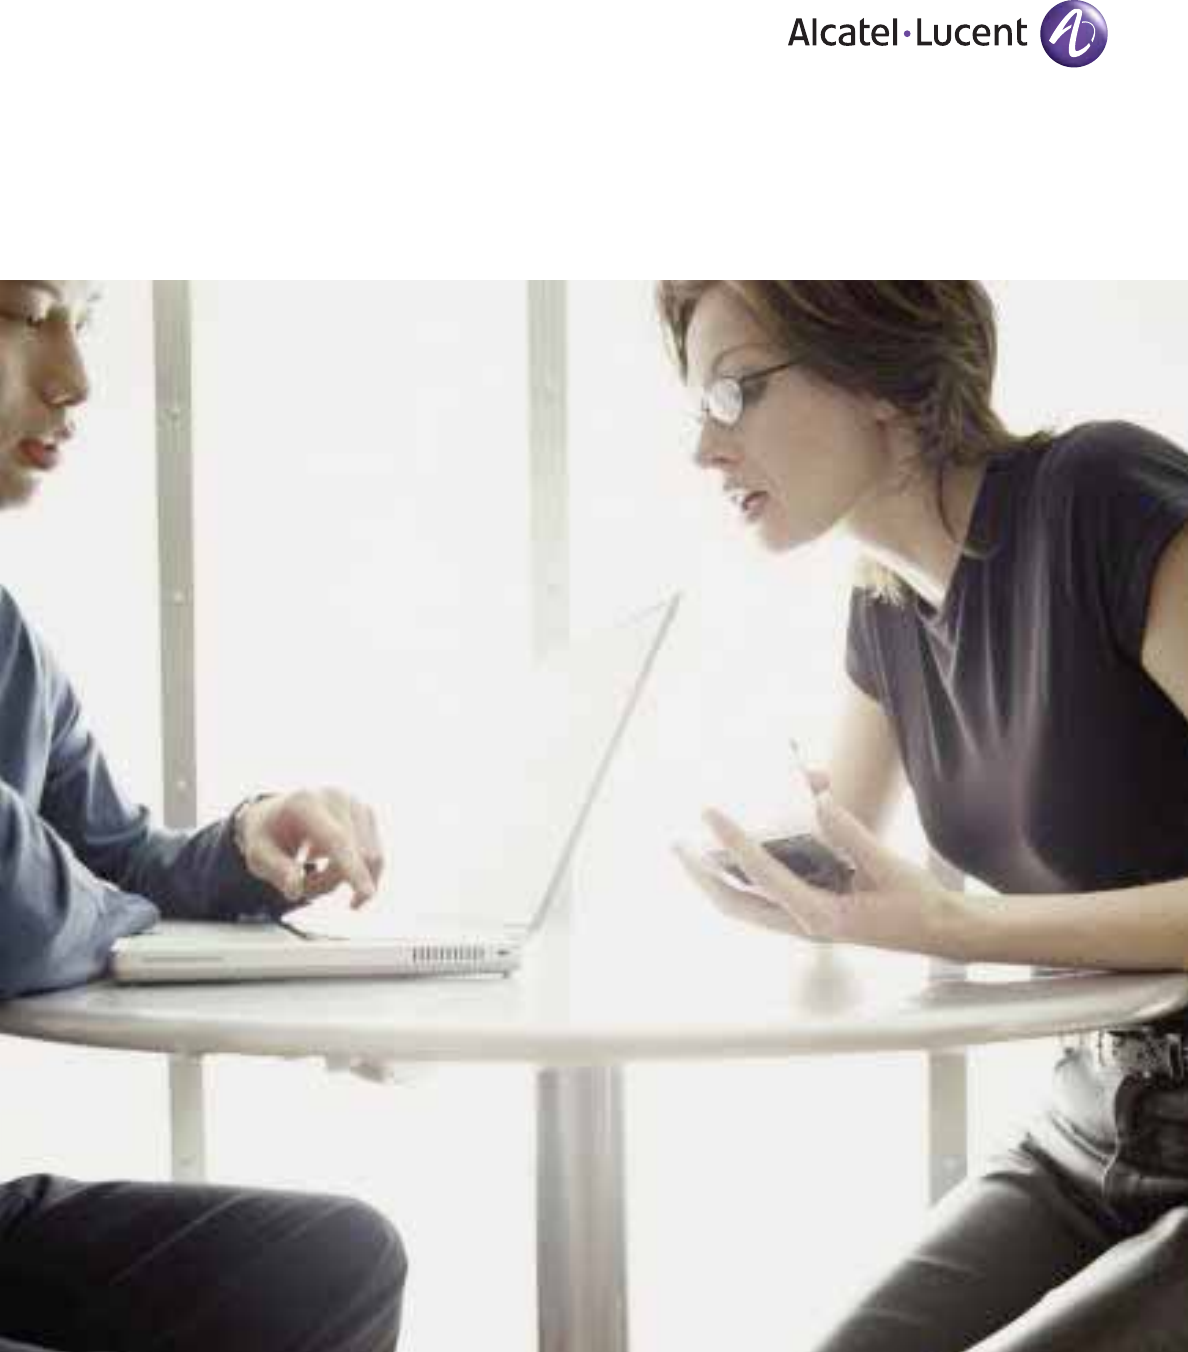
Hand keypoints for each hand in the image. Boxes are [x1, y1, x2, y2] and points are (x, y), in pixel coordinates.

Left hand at [237, 788, 383, 907]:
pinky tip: (328, 868)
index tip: (368, 894)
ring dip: (340, 880)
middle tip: (303, 888)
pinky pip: (373, 856)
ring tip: (310, 878)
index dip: (352, 868)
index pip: (337, 840)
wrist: (275, 813)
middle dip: (330, 883)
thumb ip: (277, 871)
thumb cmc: (266, 835)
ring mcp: (356, 803)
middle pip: (356, 854)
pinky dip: (354, 873)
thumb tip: (295, 890)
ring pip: (368, 858)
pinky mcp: (368, 814)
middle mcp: (336, 797)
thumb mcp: (257, 854)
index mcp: (305, 803)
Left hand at [675, 791, 967, 957]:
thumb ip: (852, 836)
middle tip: (676, 844)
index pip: (764, 877)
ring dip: (719, 875)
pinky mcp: (810, 910)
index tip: (712, 813)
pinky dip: (751, 869)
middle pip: (734, 902)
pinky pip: (767, 891)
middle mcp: (803, 923)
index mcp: (821, 917)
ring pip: (745, 901)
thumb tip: (818, 803)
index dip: (735, 842)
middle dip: (702, 874)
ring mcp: (803, 920)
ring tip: (693, 845)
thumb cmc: (918, 904)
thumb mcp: (889, 866)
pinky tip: (748, 843)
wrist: (940, 932)